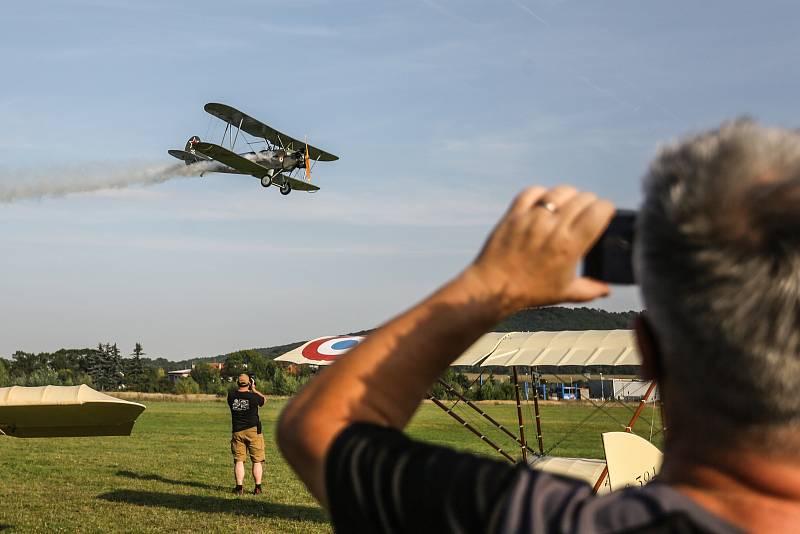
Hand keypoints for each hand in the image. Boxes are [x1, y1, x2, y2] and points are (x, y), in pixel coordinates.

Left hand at [468, 185, 613, 312]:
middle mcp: (552, 228)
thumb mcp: (565, 293)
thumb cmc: (530, 292)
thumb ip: (590, 289)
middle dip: (590, 203)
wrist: (493, 288)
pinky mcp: (514, 214)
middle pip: (583, 198)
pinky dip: (541, 194)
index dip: (606, 209)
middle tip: (586, 213)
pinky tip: (544, 204)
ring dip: (569, 196)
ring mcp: (532, 219)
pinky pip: (532, 191)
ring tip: (567, 206)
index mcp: (569, 246)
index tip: (604, 214)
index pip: (599, 211)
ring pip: (560, 191)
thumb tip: (607, 289)